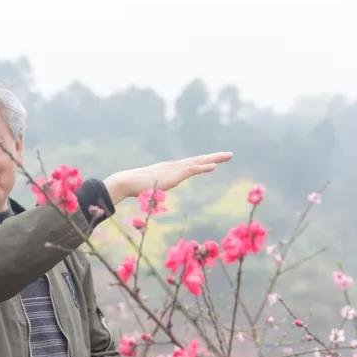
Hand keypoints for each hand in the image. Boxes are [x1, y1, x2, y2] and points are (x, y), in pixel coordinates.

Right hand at [103, 152, 232, 203]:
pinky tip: (214, 166)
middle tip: (230, 154)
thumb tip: (153, 201)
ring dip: (214, 158)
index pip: (190, 164)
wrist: (126, 182)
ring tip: (229, 156)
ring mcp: (174, 169)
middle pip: (198, 160)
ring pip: (198, 162)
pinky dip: (203, 167)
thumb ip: (155, 194)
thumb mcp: (150, 190)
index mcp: (170, 170)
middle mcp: (174, 166)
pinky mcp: (173, 175)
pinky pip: (192, 169)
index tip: (215, 160)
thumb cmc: (135, 188)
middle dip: (215, 157)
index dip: (203, 162)